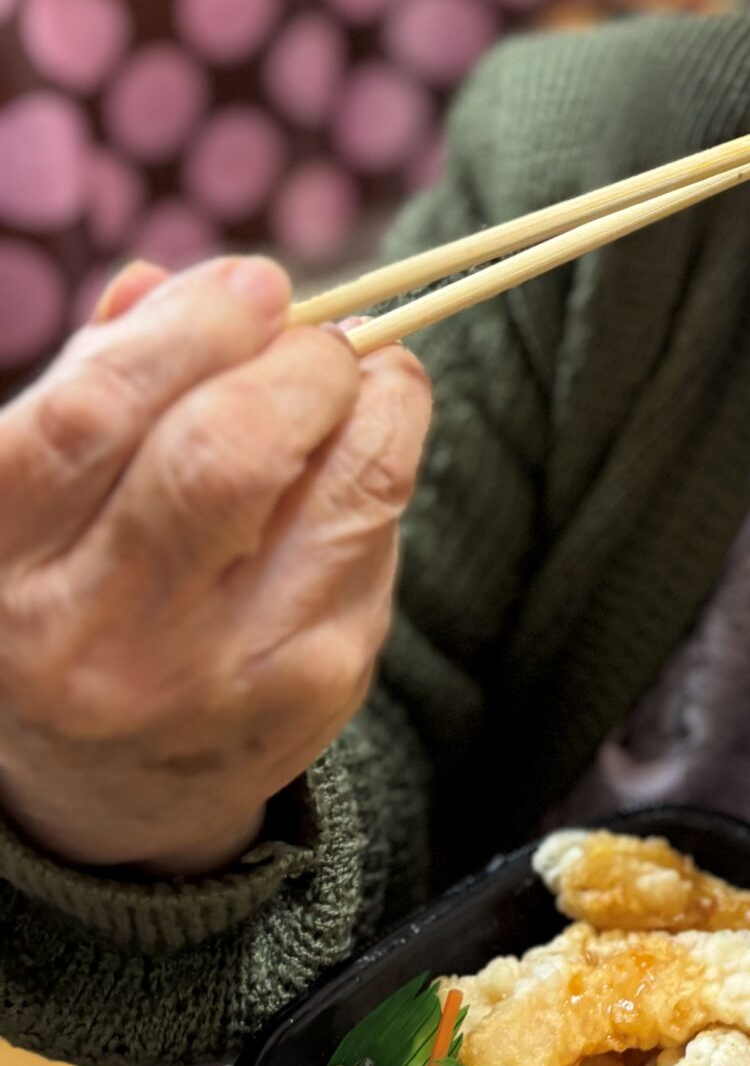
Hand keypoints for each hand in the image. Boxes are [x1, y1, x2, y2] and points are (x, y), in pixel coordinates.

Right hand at [0, 256, 431, 875]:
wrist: (110, 782)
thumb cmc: (76, 575)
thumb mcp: (46, 483)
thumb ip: (108, 369)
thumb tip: (207, 284)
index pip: (94, 414)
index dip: (193, 327)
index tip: (253, 283)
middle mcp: (88, 631)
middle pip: (226, 451)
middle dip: (300, 361)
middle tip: (318, 337)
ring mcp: (207, 674)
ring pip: (343, 488)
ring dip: (377, 399)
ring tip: (361, 378)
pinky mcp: (311, 691)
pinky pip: (379, 538)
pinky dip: (387, 469)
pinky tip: (355, 464)